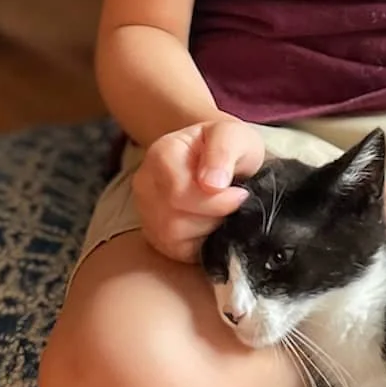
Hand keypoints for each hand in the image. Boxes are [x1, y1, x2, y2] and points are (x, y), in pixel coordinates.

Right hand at [131, 117, 265, 263]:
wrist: (219, 159)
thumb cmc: (227, 146)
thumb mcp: (232, 136)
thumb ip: (223, 151)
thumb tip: (211, 184)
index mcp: (161, 153)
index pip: (178, 192)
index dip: (215, 201)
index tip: (240, 193)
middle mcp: (145, 183)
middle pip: (174, 217)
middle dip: (213, 216)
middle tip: (235, 203)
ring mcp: (146, 210)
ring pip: (172, 236)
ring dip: (207, 229)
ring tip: (221, 211)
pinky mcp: (154, 234)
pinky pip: (174, 250)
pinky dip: (199, 242)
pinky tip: (211, 224)